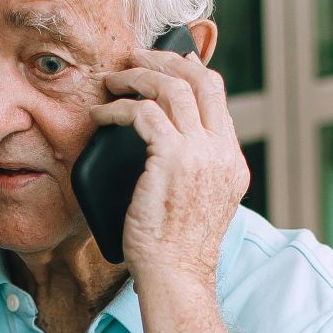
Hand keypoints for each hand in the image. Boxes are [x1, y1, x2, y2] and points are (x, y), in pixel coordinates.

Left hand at [89, 49, 248, 288]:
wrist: (175, 276)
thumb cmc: (174, 250)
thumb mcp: (197, 205)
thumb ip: (193, 172)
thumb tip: (164, 147)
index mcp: (231, 162)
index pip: (217, 98)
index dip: (190, 72)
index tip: (166, 63)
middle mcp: (222, 153)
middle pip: (202, 81)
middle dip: (167, 60)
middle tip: (137, 56)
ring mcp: (201, 154)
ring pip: (172, 88)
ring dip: (138, 76)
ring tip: (113, 78)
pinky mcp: (172, 159)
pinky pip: (143, 114)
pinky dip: (118, 108)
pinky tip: (101, 114)